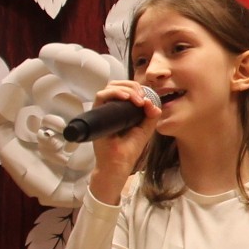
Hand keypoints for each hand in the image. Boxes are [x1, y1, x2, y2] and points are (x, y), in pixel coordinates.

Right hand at [85, 81, 161, 203]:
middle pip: (117, 84)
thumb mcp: (145, 130)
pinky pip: (100, 96)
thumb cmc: (129, 149)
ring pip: (109, 87)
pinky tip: (126, 98)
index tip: (146, 97)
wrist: (119, 164)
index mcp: (122, 109)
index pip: (126, 89)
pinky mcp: (96, 114)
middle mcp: (111, 107)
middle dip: (132, 86)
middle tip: (142, 97)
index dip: (136, 88)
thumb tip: (152, 102)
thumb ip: (151, 116)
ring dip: (126, 89)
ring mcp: (103, 110)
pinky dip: (114, 93)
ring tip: (137, 100)